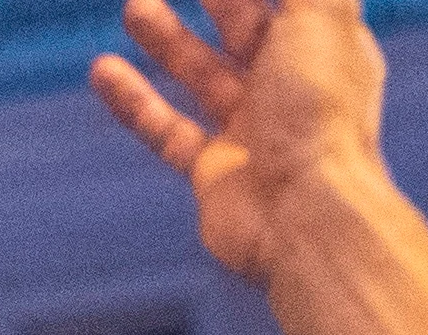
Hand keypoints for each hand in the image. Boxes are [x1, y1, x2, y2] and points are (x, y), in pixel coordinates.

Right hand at [87, 0, 388, 282]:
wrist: (307, 220)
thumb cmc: (320, 115)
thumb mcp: (320, 16)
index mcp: (325, 45)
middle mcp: (292, 85)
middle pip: (244, 23)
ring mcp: (253, 130)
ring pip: (202, 73)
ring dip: (167, 39)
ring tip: (133, 5)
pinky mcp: (215, 172)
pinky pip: (167, 128)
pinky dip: (134, 101)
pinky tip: (102, 70)